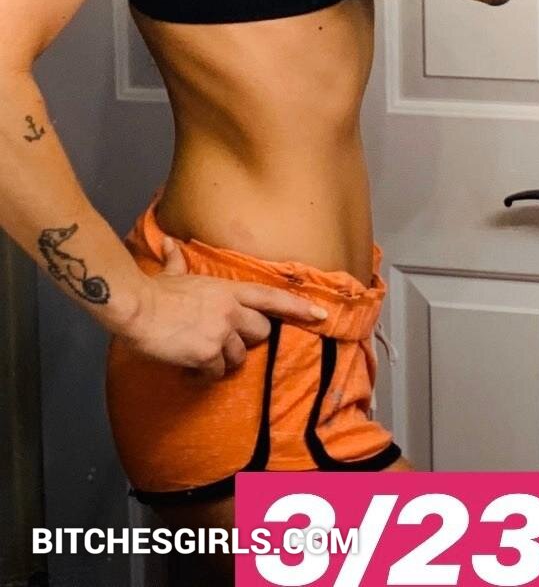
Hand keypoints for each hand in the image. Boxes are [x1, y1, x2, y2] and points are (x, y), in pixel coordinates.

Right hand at [119, 236, 328, 378]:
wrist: (137, 307)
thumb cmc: (154, 290)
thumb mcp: (173, 272)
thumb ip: (177, 260)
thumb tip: (167, 242)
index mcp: (229, 290)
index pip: (272, 297)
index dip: (298, 306)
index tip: (321, 315)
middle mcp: (232, 310)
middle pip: (262, 332)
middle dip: (248, 341)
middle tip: (225, 342)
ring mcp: (221, 333)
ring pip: (239, 357)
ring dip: (223, 361)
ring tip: (202, 358)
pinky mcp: (207, 354)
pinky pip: (215, 373)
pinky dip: (203, 375)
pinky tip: (189, 369)